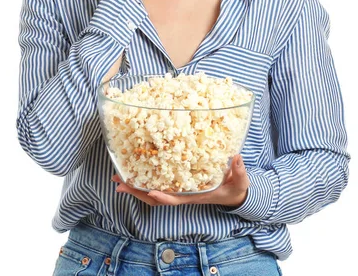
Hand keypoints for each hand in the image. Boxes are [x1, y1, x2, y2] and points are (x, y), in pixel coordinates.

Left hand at [111, 154, 248, 207]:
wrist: (233, 192)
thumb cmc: (235, 188)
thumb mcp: (240, 182)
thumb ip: (239, 171)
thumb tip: (236, 157)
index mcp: (195, 195)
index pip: (176, 199)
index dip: (163, 197)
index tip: (150, 192)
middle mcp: (183, 193)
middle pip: (155, 197)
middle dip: (136, 192)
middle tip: (118, 183)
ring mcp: (178, 188)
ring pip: (152, 191)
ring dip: (134, 187)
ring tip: (117, 178)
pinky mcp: (177, 181)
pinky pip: (157, 182)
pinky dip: (143, 178)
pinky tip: (132, 171)